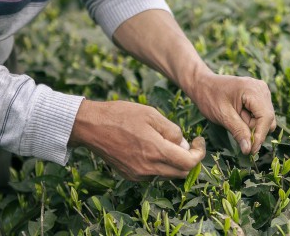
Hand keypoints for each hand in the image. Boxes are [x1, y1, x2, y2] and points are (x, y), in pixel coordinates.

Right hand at [70, 100, 205, 180]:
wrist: (90, 127)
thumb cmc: (121, 116)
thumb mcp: (152, 115)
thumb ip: (172, 131)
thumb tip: (183, 145)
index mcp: (155, 151)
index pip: (189, 163)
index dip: (199, 153)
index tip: (199, 141)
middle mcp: (148, 168)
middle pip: (180, 172)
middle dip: (189, 159)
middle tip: (189, 143)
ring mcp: (138, 174)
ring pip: (167, 174)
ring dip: (174, 162)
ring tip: (167, 142)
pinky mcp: (130, 175)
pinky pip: (153, 174)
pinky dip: (160, 164)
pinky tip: (152, 149)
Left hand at [186, 72, 275, 154]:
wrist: (203, 85)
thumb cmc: (210, 97)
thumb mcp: (223, 116)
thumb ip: (238, 131)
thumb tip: (249, 149)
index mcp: (253, 90)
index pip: (266, 117)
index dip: (260, 136)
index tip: (251, 151)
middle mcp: (261, 89)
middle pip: (268, 119)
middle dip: (254, 130)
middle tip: (235, 128)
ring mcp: (261, 92)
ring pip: (266, 119)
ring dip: (252, 125)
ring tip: (235, 118)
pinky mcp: (259, 96)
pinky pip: (261, 115)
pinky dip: (251, 120)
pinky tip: (239, 115)